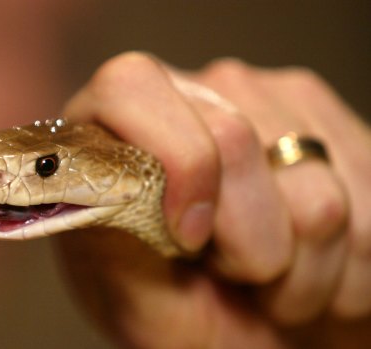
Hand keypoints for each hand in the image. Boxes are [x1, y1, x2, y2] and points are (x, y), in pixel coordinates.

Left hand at [56, 52, 370, 347]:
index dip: (171, 163)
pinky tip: (313, 260)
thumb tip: (121, 193)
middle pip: (235, 142)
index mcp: (115, 132)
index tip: (189, 240)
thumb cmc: (189, 316)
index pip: (129, 88)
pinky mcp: (326, 118)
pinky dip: (354, 260)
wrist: (263, 327)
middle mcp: (189, 96)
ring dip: (308, 266)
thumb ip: (119, 254)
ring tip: (273, 277)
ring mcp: (263, 97)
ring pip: (315, 191)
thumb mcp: (140, 304)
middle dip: (249, 247)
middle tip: (237, 277)